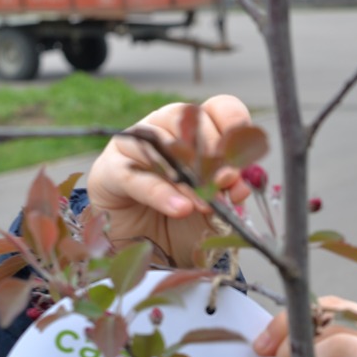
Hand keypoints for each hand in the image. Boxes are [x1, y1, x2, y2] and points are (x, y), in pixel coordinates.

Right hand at [86, 95, 254, 266]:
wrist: (147, 247)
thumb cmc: (182, 220)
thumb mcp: (214, 207)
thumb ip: (227, 194)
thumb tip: (239, 185)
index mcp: (196, 130)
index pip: (218, 108)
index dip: (235, 123)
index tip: (246, 151)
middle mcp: (165, 127)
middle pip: (190, 118)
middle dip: (214, 151)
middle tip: (226, 181)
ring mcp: (134, 144)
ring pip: (162, 145)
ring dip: (189, 177)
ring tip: (205, 204)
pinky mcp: (110, 169)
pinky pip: (134, 176)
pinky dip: (160, 194)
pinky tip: (180, 209)